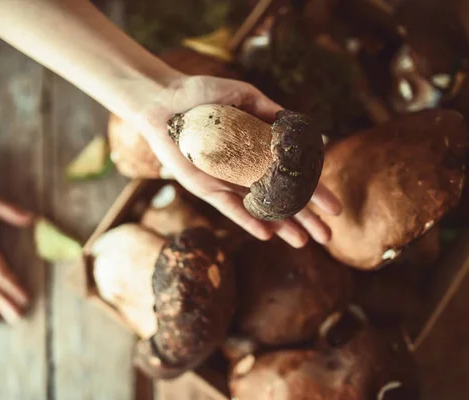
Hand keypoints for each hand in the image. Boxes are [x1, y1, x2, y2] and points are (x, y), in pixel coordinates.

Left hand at [140, 75, 341, 247]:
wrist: (167, 99)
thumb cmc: (203, 94)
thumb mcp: (245, 96)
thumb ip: (271, 112)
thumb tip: (303, 129)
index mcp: (259, 151)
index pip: (293, 177)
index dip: (315, 193)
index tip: (335, 209)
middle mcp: (246, 170)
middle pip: (281, 199)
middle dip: (305, 218)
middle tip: (328, 236)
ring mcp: (227, 180)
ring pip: (259, 209)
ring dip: (282, 226)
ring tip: (304, 243)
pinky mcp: (205, 186)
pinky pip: (228, 207)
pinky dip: (247, 220)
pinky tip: (267, 235)